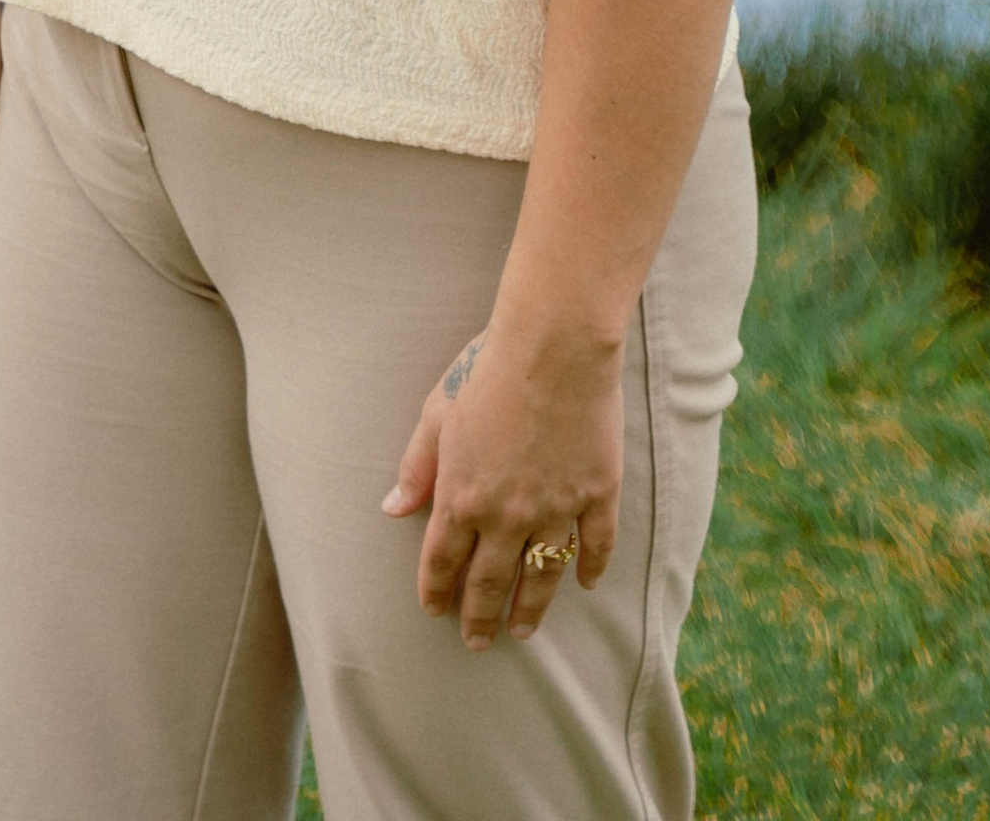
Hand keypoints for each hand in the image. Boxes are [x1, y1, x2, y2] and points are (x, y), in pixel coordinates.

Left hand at [381, 319, 622, 648]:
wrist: (554, 347)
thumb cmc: (488, 369)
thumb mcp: (437, 414)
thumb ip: (417, 466)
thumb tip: (392, 507)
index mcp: (462, 497)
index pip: (443, 561)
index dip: (436, 590)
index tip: (435, 610)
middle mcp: (507, 516)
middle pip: (489, 582)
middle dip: (479, 617)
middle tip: (477, 642)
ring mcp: (556, 510)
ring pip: (540, 577)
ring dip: (529, 609)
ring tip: (522, 630)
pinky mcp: (597, 495)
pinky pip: (595, 545)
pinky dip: (590, 568)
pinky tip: (584, 583)